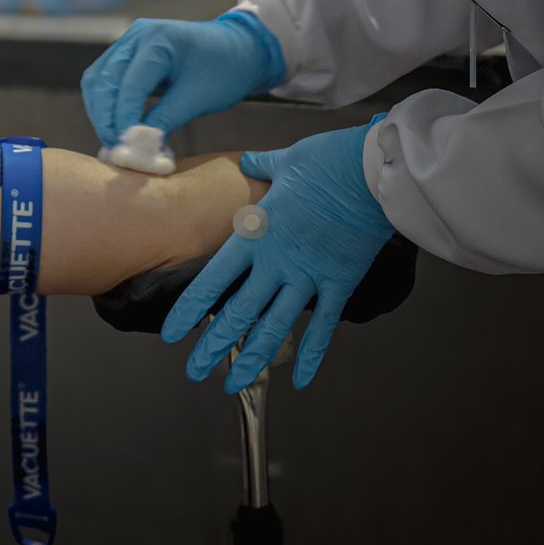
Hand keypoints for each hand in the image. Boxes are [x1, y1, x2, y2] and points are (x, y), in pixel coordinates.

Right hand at [81, 12, 286, 147]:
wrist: (237, 50)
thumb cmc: (223, 70)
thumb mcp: (197, 98)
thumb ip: (164, 120)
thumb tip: (137, 147)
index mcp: (158, 40)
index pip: (129, 83)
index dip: (124, 117)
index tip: (126, 146)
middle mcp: (136, 36)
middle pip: (103, 79)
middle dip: (105, 117)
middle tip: (115, 148)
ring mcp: (128, 42)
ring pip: (97, 80)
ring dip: (100, 112)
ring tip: (113, 140)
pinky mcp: (127, 53)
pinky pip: (105, 79)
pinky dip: (105, 104)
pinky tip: (114, 125)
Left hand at [159, 117, 391, 392]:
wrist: (370, 172)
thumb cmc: (325, 162)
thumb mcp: (282, 161)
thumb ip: (260, 167)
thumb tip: (248, 163)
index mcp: (255, 235)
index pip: (212, 281)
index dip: (190, 311)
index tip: (173, 334)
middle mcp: (276, 263)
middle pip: (238, 314)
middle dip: (213, 347)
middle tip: (195, 372)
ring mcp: (308, 277)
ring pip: (274, 328)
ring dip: (252, 359)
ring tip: (233, 384)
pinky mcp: (340, 283)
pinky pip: (322, 327)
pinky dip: (311, 356)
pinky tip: (299, 380)